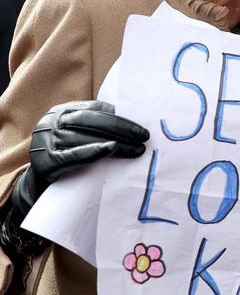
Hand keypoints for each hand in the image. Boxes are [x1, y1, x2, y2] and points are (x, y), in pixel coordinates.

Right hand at [5, 101, 148, 251]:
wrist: (41, 185)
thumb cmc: (68, 156)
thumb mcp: (78, 135)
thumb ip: (97, 126)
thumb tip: (133, 124)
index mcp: (60, 112)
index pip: (93, 109)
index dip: (118, 116)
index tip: (139, 126)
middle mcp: (50, 123)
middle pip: (90, 120)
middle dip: (120, 127)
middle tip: (144, 136)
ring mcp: (45, 141)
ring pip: (84, 137)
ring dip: (115, 143)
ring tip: (137, 149)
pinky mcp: (44, 162)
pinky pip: (71, 155)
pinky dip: (93, 151)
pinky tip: (111, 149)